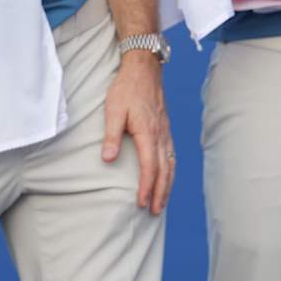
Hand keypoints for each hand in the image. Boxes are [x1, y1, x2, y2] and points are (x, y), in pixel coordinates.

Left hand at [102, 51, 173, 214]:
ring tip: (163, 201)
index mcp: (148, 132)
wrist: (144, 68)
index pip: (149, 166)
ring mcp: (165, 131)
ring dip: (168, 184)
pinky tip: (167, 176)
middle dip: (161, 192)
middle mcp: (160, 134)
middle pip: (164, 169)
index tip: (142, 203)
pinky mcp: (165, 128)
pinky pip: (171, 154)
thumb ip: (111, 135)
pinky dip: (171, 170)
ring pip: (171, 163)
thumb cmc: (126, 89)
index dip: (146, 186)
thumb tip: (108, 159)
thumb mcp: (113, 110)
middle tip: (156, 211)